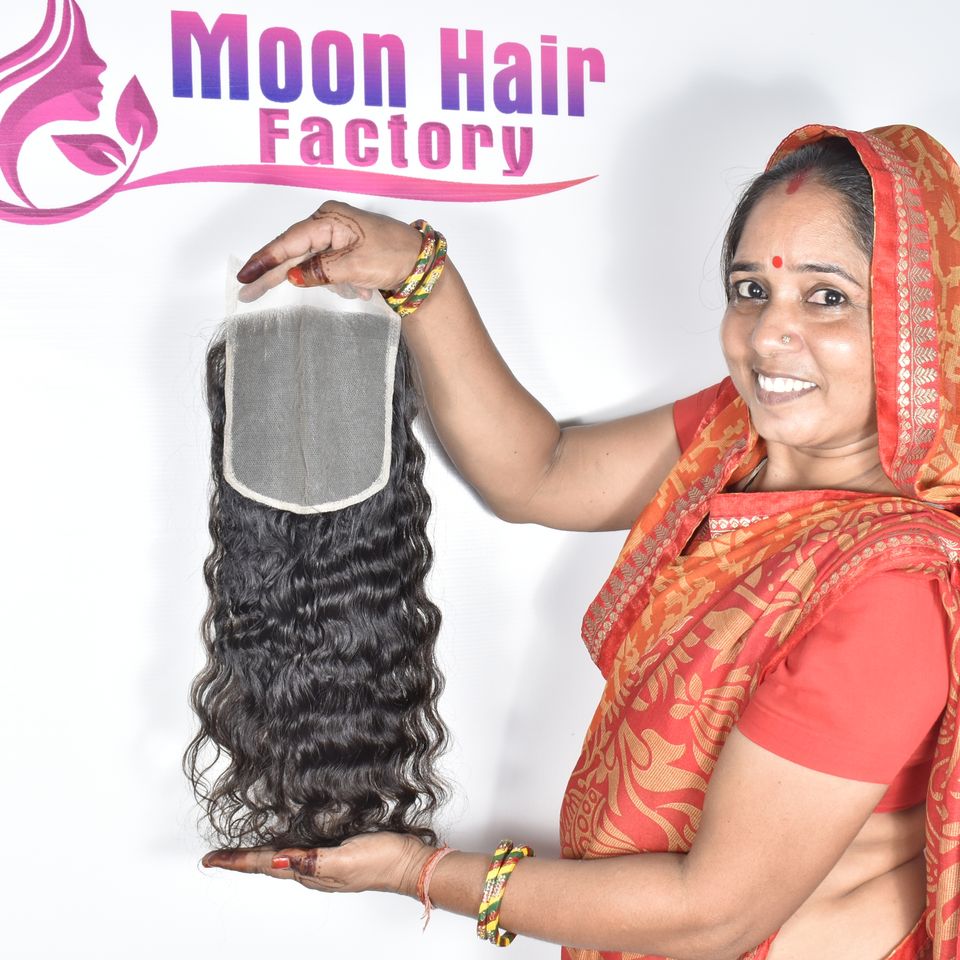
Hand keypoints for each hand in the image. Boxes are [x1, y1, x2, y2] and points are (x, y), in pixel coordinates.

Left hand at [202, 832, 433, 897]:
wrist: (409, 864)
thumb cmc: (381, 862)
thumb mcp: (344, 862)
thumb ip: (311, 862)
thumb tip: (277, 860)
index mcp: (309, 871)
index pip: (264, 864)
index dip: (236, 861)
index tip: (209, 859)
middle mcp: (312, 869)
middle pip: (267, 863)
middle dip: (241, 860)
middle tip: (216, 857)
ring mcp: (324, 862)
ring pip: (282, 858)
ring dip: (259, 855)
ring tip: (239, 852)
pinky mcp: (336, 852)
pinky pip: (301, 851)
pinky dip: (283, 847)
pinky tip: (283, 841)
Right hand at [236, 200, 422, 302]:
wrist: (423, 264)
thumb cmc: (395, 256)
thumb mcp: (355, 266)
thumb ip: (320, 271)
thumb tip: (292, 276)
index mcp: (329, 219)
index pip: (288, 243)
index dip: (264, 261)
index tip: (245, 278)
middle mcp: (329, 224)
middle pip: (293, 253)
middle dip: (276, 275)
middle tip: (247, 292)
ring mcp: (337, 237)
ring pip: (314, 266)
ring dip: (333, 283)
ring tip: (361, 287)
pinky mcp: (345, 251)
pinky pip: (330, 270)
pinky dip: (343, 283)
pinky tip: (364, 288)